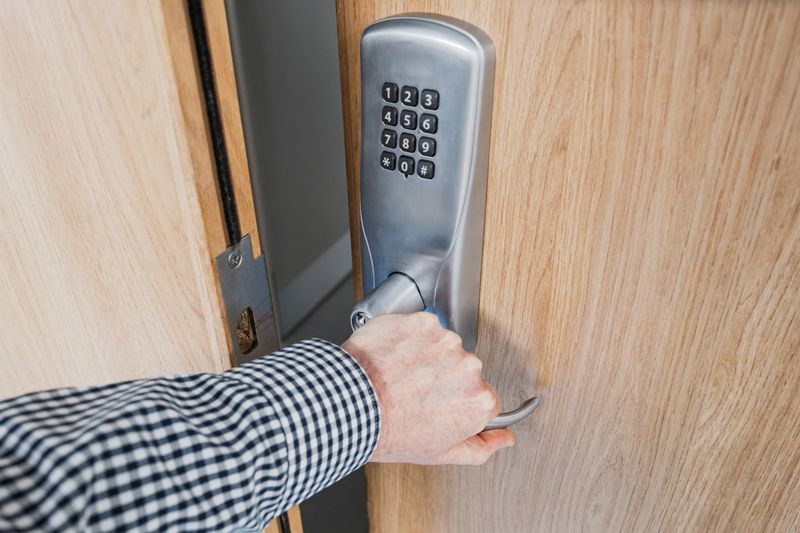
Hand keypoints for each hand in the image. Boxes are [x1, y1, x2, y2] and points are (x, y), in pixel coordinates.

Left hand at [341, 312, 514, 464]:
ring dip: (426, 356)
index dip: (459, 402)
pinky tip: (394, 357)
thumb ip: (480, 447)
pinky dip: (409, 338)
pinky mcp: (423, 322)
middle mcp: (469, 367)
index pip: (484, 396)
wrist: (351, 402)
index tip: (440, 405)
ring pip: (443, 347)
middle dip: (445, 378)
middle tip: (415, 392)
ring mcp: (446, 341)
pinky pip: (423, 328)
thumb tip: (505, 439)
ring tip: (400, 375)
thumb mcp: (440, 453)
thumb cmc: (390, 431)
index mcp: (479, 401)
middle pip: (464, 370)